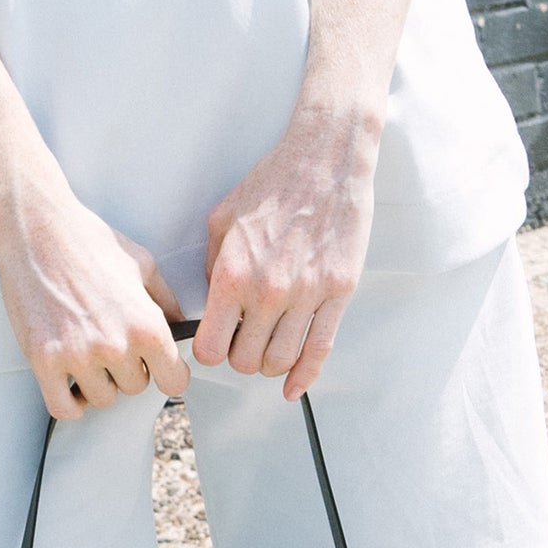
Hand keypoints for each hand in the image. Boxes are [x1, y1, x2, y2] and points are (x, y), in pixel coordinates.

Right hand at [0, 167, 189, 418]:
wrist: (37, 228)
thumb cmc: (89, 240)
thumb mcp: (142, 264)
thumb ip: (166, 301)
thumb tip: (181, 327)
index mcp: (146, 324)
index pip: (174, 382)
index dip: (167, 374)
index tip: (157, 367)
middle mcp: (115, 345)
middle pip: (135, 388)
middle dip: (128, 370)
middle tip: (112, 345)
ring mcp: (77, 355)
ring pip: (102, 398)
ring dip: (98, 382)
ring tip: (89, 355)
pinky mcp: (43, 359)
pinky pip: (63, 407)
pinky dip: (70, 402)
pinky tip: (70, 382)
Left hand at [192, 103, 376, 398]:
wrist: (325, 159)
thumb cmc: (272, 184)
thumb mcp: (222, 219)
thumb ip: (212, 267)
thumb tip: (211, 304)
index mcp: (233, 274)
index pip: (210, 347)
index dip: (209, 351)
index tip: (214, 342)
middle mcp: (269, 291)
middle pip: (246, 362)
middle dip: (239, 358)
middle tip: (242, 342)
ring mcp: (307, 294)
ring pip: (281, 361)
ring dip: (270, 364)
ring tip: (268, 347)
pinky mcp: (338, 292)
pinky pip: (321, 349)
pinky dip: (305, 376)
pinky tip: (293, 387)